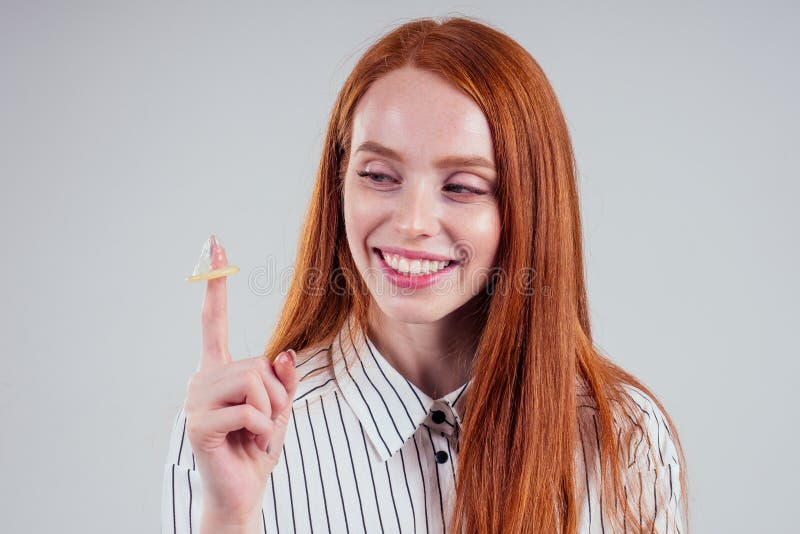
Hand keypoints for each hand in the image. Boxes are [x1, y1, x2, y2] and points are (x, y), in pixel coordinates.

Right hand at [183, 235, 298, 525]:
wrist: (242, 491)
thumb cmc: (256, 447)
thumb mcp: (279, 408)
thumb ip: (283, 380)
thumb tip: (285, 353)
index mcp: (218, 369)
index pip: (215, 319)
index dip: (217, 282)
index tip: (213, 244)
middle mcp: (201, 378)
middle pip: (257, 363)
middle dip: (275, 396)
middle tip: (263, 424)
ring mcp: (196, 400)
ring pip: (255, 384)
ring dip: (269, 414)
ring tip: (255, 434)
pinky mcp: (198, 424)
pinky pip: (250, 412)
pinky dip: (262, 431)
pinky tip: (247, 444)